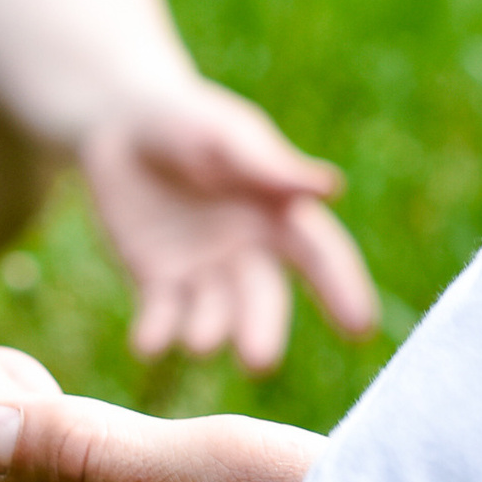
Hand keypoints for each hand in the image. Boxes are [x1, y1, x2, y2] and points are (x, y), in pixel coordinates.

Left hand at [77, 82, 378, 367]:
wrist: (121, 122)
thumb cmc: (188, 120)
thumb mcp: (227, 136)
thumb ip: (269, 166)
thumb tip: (331, 188)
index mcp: (279, 215)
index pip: (320, 256)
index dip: (342, 289)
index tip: (361, 329)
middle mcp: (249, 253)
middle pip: (264, 298)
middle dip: (263, 329)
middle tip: (259, 361)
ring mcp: (203, 272)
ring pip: (214, 315)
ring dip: (208, 332)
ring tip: (198, 343)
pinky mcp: (157, 283)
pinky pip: (160, 317)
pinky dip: (155, 334)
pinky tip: (145, 345)